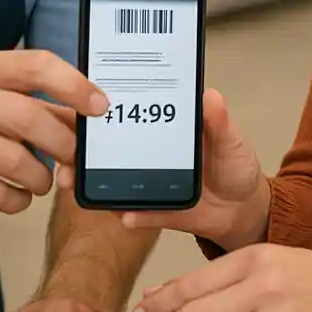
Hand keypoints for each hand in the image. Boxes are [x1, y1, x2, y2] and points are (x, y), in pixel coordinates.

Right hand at [0, 50, 108, 213]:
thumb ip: (45, 107)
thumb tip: (92, 123)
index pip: (36, 66)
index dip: (74, 85)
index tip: (100, 106)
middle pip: (30, 118)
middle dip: (62, 144)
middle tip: (72, 159)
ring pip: (16, 161)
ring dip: (41, 178)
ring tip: (41, 180)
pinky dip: (18, 200)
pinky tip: (17, 195)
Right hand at [65, 89, 267, 251]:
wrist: (245, 210)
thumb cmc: (236, 165)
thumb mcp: (233, 140)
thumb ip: (220, 122)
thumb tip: (209, 96)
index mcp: (168, 126)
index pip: (132, 109)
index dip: (105, 106)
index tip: (85, 101)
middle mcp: (151, 151)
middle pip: (110, 144)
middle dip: (84, 144)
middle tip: (66, 144)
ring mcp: (151, 182)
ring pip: (114, 178)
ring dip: (94, 179)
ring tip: (75, 179)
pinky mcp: (159, 211)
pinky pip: (140, 213)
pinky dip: (132, 215)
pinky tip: (125, 215)